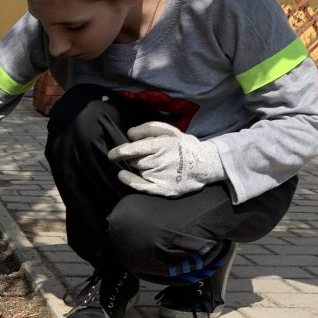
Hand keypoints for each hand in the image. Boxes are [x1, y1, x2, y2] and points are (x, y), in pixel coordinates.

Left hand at [108, 121, 224, 196]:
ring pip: (139, 171)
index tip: (112, 154)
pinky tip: (122, 175)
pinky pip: (141, 186)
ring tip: (154, 164)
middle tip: (147, 156)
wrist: (205, 165)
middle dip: (136, 158)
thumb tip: (130, 134)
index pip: (135, 149)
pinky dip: (130, 180)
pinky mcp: (164, 189)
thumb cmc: (185, 146)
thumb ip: (149, 129)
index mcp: (163, 145)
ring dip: (140, 168)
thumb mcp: (170, 131)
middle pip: (136, 161)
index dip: (120, 151)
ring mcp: (161, 177)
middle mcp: (160, 162)